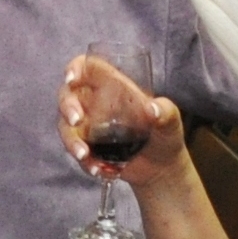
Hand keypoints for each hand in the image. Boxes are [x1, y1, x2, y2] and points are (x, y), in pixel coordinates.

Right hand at [56, 54, 189, 186]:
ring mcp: (89, 127)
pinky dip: (86, 163)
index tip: (71, 78)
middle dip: (67, 106)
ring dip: (71, 141)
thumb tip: (153, 109)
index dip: (76, 68)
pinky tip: (101, 171)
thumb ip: (166, 113)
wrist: (162, 169)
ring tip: (85, 156)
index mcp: (113, 87)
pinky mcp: (88, 149)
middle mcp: (96, 104)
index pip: (88, 68)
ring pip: (66, 127)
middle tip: (77, 121)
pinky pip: (77, 152)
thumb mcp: (171, 121)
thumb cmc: (165, 135)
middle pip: (68, 96)